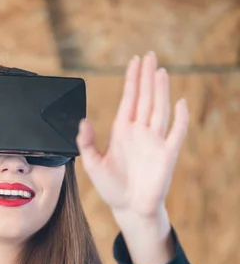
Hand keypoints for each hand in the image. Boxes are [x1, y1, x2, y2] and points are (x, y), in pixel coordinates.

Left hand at [76, 51, 188, 218]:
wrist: (129, 208)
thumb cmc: (112, 187)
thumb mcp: (93, 165)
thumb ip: (86, 143)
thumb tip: (82, 122)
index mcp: (122, 131)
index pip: (129, 99)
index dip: (132, 80)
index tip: (134, 61)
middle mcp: (139, 132)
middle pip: (145, 98)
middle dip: (147, 77)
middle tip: (150, 55)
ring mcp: (154, 141)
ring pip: (159, 109)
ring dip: (160, 91)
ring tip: (160, 71)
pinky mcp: (167, 155)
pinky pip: (176, 133)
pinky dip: (180, 118)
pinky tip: (180, 103)